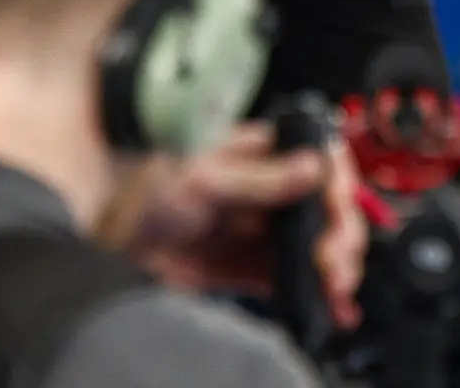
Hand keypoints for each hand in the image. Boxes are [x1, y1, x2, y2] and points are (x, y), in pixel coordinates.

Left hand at [117, 121, 345, 300]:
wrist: (116, 227)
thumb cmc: (156, 180)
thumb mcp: (209, 177)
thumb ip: (263, 179)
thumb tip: (313, 168)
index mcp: (273, 152)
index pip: (326, 163)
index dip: (340, 187)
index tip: (337, 210)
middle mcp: (280, 190)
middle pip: (331, 211)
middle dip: (342, 237)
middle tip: (334, 261)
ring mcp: (270, 229)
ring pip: (321, 248)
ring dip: (337, 270)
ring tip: (338, 291)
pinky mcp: (258, 265)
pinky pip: (296, 279)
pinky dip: (317, 293)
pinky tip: (332, 306)